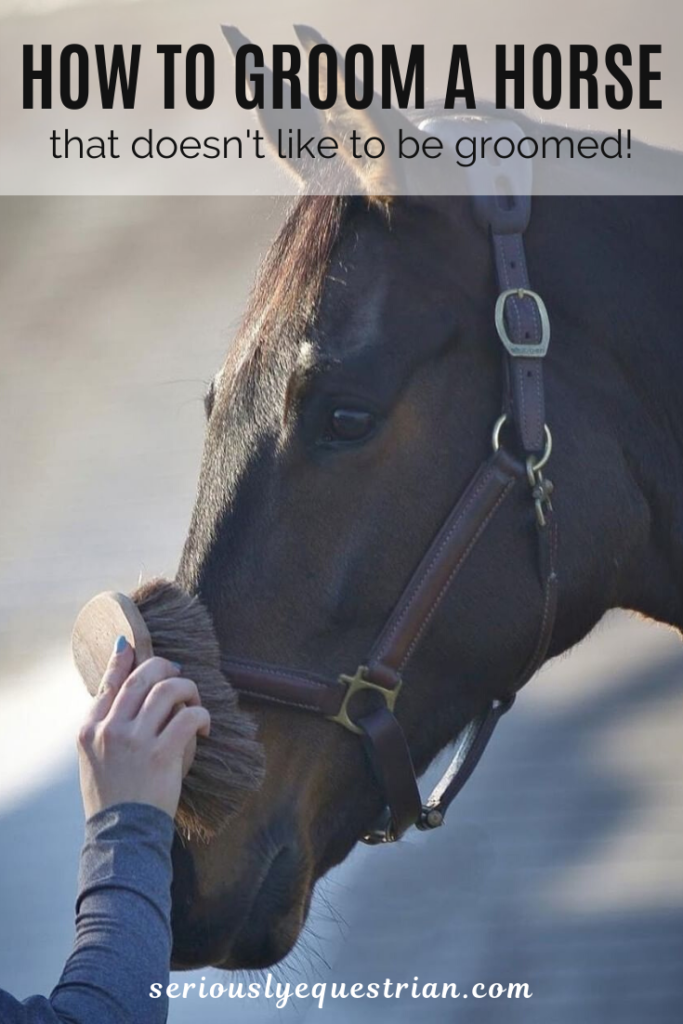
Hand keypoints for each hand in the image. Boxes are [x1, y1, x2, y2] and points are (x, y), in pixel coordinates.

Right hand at [77, 638, 210, 821]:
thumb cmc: (113, 798)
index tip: (132, 645)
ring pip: (169, 689)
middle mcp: (109, 729)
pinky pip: (188, 716)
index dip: (123, 658)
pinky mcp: (161, 754)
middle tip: (179, 676)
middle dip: (166, 668)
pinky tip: (205, 727)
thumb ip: (106, 726)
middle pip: (143, 676)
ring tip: (195, 703)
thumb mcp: (93, 759)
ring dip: (189, 689)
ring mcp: (134, 740)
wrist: (121, 836)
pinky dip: (202, 715)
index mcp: (90, 728)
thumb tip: (126, 694)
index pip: (109, 681)